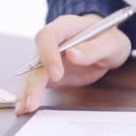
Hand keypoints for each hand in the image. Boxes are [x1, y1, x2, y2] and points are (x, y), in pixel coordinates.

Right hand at [15, 14, 131, 115]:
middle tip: (33, 101)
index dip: (48, 55)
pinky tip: (24, 106)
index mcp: (66, 27)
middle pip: (37, 58)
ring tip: (24, 108)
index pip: (48, 36)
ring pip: (33, 73)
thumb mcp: (111, 43)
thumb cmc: (108, 38)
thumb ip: (94, 48)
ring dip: (27, 91)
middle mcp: (52, 41)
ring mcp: (48, 57)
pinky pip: (36, 81)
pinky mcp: (48, 72)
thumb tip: (72, 54)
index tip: (57, 74)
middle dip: (34, 81)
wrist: (105, 43)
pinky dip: (29, 94)